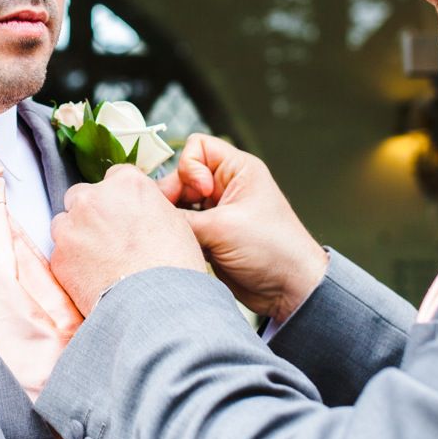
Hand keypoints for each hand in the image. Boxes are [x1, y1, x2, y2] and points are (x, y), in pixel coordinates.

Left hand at [50, 164, 205, 315]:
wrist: (154, 305)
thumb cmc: (172, 267)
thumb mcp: (176, 223)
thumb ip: (151, 207)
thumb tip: (143, 210)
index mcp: (127, 184)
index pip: (116, 177)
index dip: (120, 199)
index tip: (123, 214)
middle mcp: (94, 198)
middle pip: (83, 196)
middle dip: (91, 214)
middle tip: (109, 239)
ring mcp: (71, 226)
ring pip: (64, 223)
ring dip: (76, 237)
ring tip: (99, 262)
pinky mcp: (58, 255)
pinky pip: (60, 254)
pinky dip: (71, 264)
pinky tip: (92, 279)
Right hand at [156, 134, 326, 322]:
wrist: (289, 290)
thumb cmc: (272, 250)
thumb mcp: (222, 228)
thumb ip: (180, 218)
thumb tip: (148, 213)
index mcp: (238, 170)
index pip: (197, 148)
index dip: (189, 169)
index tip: (200, 193)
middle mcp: (225, 187)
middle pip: (181, 179)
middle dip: (173, 198)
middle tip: (172, 221)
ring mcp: (217, 212)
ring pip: (179, 205)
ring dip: (174, 220)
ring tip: (180, 238)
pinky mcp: (211, 236)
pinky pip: (183, 227)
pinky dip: (178, 236)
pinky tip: (181, 248)